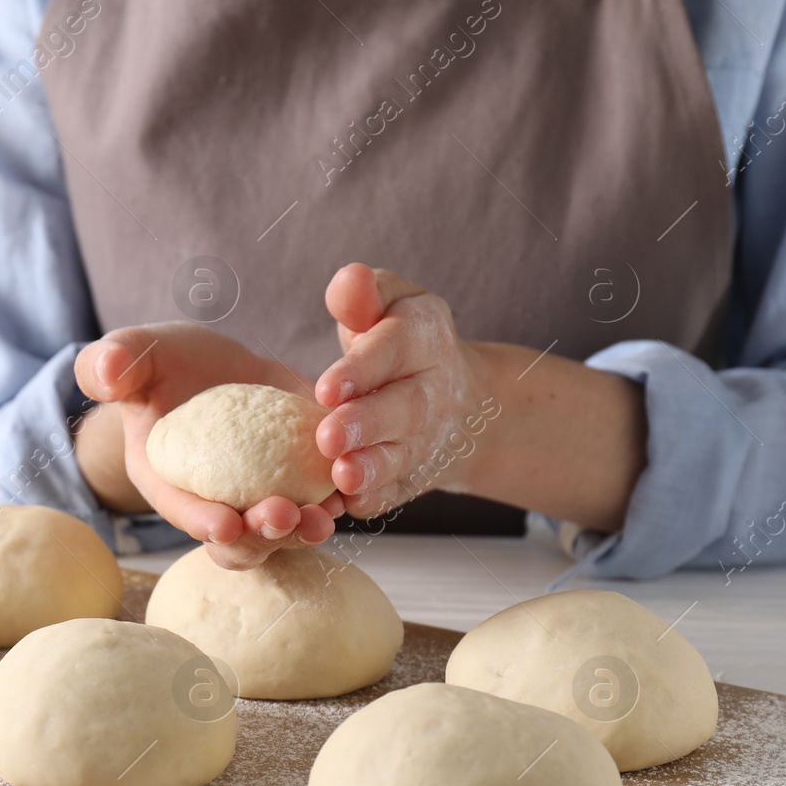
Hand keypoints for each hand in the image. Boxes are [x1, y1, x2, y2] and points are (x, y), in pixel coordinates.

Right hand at [73, 322, 341, 568]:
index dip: (201, 521)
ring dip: (305, 529)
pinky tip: (353, 482)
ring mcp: (258, 490)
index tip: (224, 525)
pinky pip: (317, 494)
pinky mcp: (295, 471)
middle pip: (238, 538)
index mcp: (166, 479)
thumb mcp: (127, 356)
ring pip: (283, 530)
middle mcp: (214, 498)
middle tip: (284, 516)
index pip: (182, 509)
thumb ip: (109, 364)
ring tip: (327, 514)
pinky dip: (335, 495)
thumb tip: (105, 373)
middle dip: (262, 536)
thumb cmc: (152, 365)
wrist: (198, 366)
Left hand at [313, 264, 491, 517]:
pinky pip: (397, 492)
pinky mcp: (414, 476)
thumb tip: (349, 280)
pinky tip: (348, 505)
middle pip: (403, 408)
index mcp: (424, 338)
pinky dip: (375, 500)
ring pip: (402, 456)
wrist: (459, 400)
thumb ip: (365, 295)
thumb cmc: (398, 340)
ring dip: (373, 468)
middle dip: (366, 424)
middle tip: (328, 436)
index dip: (362, 368)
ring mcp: (426, 438)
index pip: (393, 349)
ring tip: (341, 476)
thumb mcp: (390, 304)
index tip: (326, 386)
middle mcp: (433, 390)